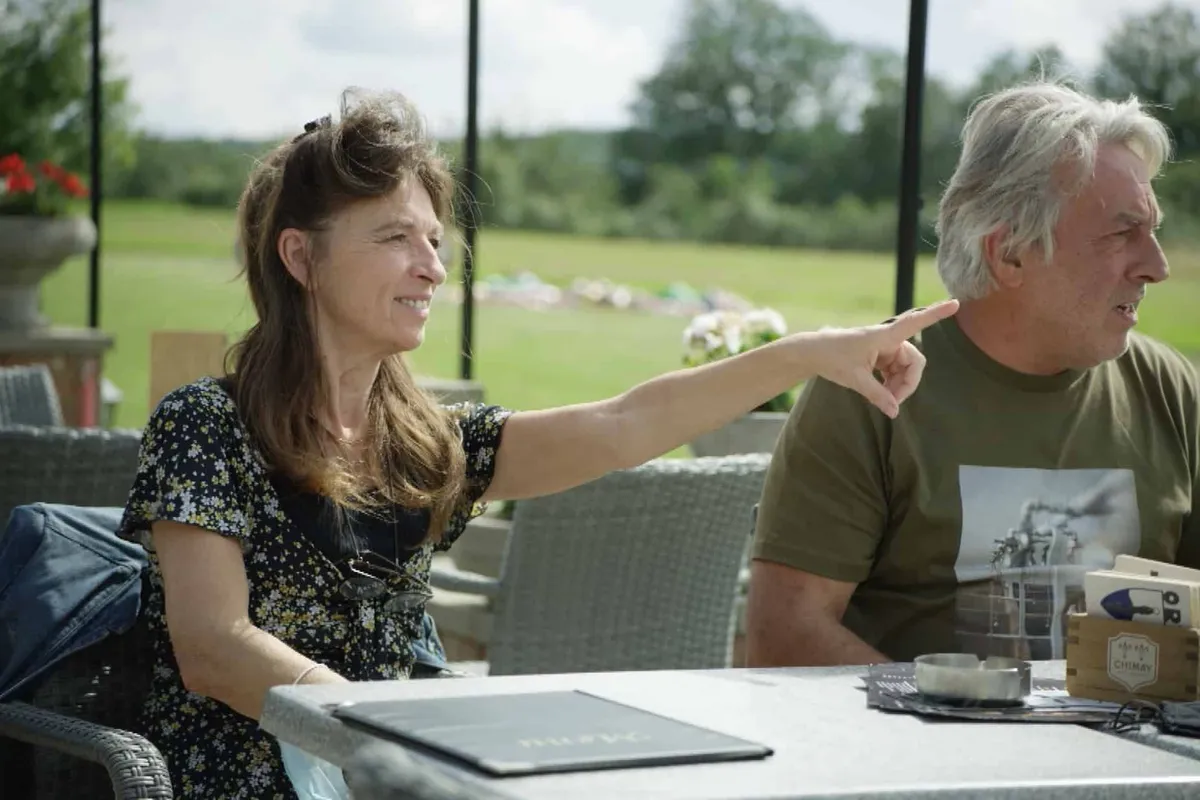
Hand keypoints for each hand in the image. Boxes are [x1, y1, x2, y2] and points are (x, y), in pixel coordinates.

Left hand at [808, 299, 959, 417]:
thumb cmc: (832, 358)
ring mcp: (885, 347)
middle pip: (913, 362)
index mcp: (884, 336)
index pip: (914, 322)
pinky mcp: (881, 355)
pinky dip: (891, 384)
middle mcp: (888, 339)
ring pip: (905, 369)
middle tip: (893, 403)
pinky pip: (896, 371)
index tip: (956, 303)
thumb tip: (895, 412)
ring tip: (882, 400)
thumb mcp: (854, 379)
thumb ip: (877, 395)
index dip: (936, 314)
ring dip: (898, 386)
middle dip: (907, 384)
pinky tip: (880, 393)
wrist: (813, 353)